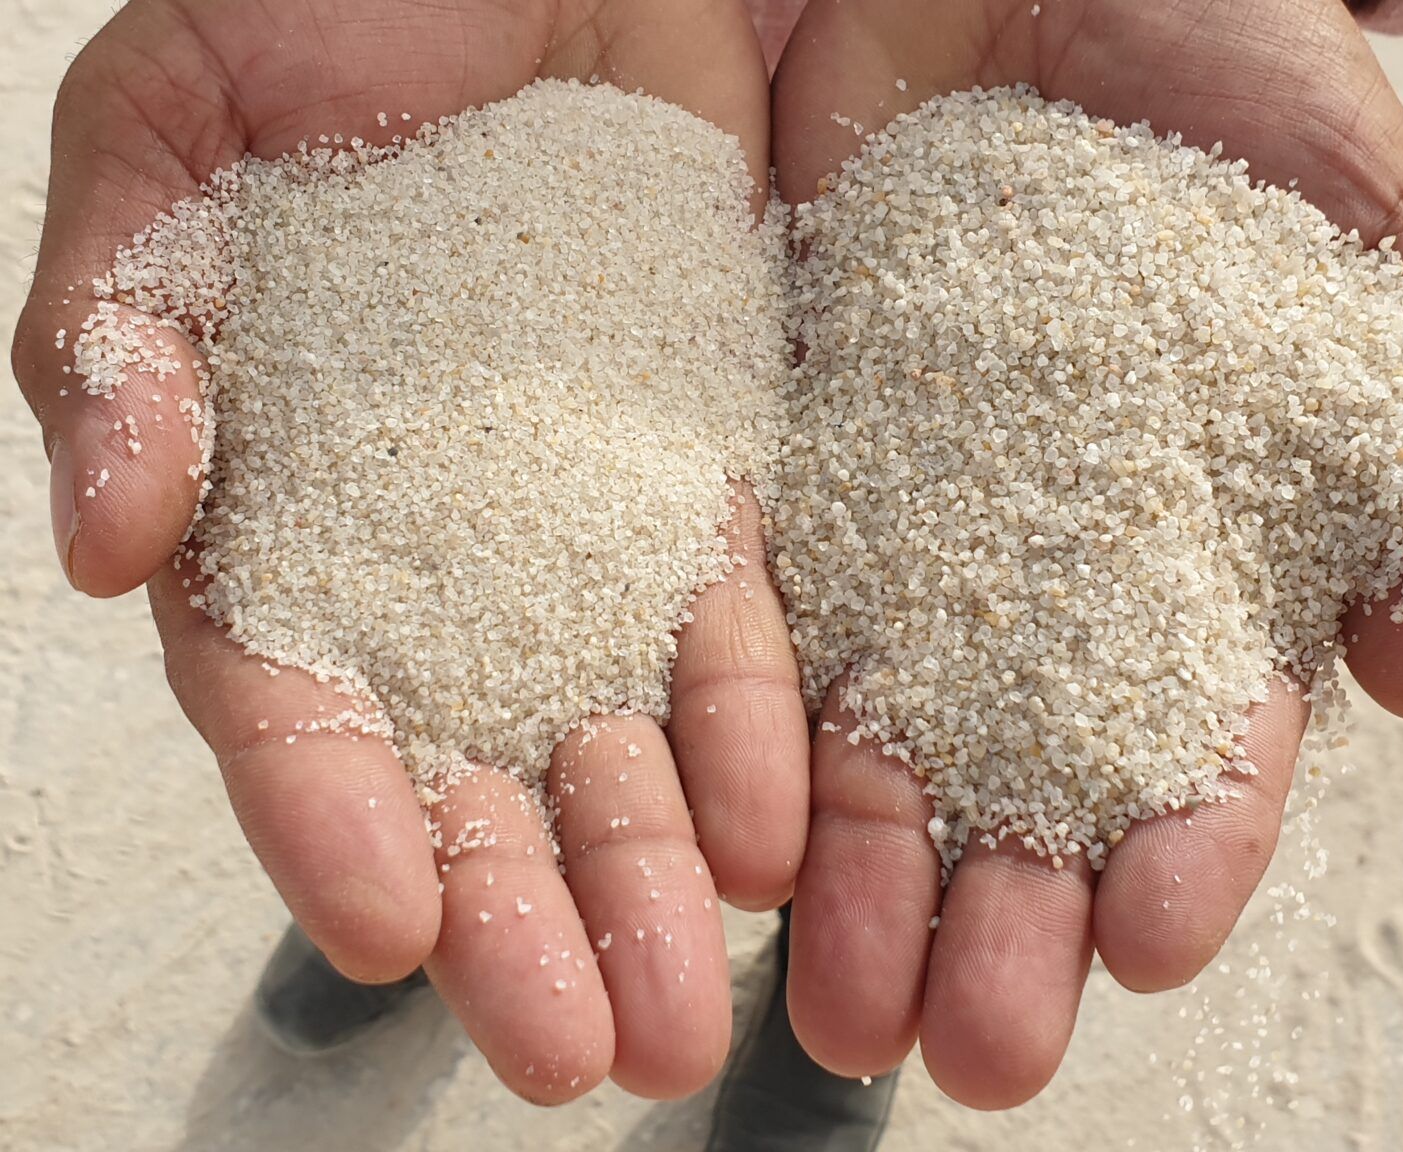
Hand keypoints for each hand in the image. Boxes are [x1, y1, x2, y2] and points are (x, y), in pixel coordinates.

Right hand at [11, 0, 807, 1102]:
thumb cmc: (322, 7)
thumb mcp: (170, 138)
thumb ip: (119, 331)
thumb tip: (111, 536)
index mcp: (291, 498)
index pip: (299, 701)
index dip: (334, 820)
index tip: (388, 933)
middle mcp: (444, 549)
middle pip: (477, 764)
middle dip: (523, 913)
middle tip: (575, 1054)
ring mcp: (584, 520)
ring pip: (620, 731)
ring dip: (652, 874)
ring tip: (693, 1009)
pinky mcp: (708, 470)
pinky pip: (740, 624)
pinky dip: (760, 731)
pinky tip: (780, 836)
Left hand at [770, 0, 1402, 1108]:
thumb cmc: (1221, 59)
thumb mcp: (1354, 234)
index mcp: (1183, 537)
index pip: (1188, 736)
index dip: (1179, 848)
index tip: (1150, 946)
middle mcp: (1034, 561)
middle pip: (1016, 780)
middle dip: (995, 921)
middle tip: (962, 1049)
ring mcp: (901, 518)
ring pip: (875, 737)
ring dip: (859, 882)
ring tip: (831, 1008)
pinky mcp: (786, 458)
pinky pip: (758, 611)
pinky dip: (745, 730)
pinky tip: (732, 835)